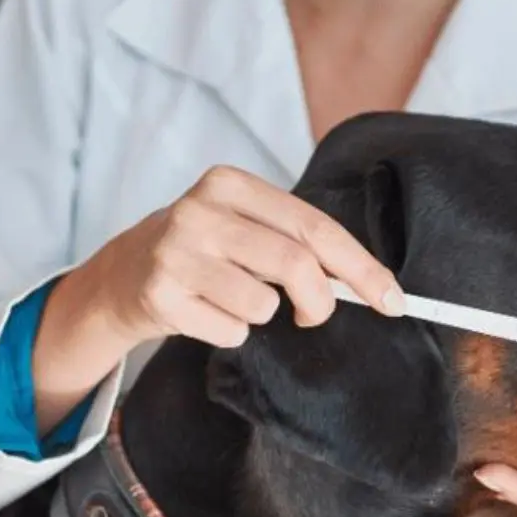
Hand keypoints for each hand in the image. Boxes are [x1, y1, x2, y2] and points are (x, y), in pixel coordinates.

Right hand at [83, 165, 402, 346]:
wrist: (122, 273)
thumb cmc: (205, 250)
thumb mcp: (245, 227)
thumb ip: (299, 244)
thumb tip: (372, 285)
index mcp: (230, 184)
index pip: (315, 227)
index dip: (361, 268)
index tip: (393, 301)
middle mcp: (200, 211)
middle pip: (296, 265)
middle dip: (320, 301)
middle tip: (314, 314)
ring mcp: (175, 252)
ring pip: (262, 305)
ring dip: (261, 315)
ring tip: (234, 300)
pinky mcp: (159, 294)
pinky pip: (230, 332)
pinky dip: (230, 333)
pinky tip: (205, 313)